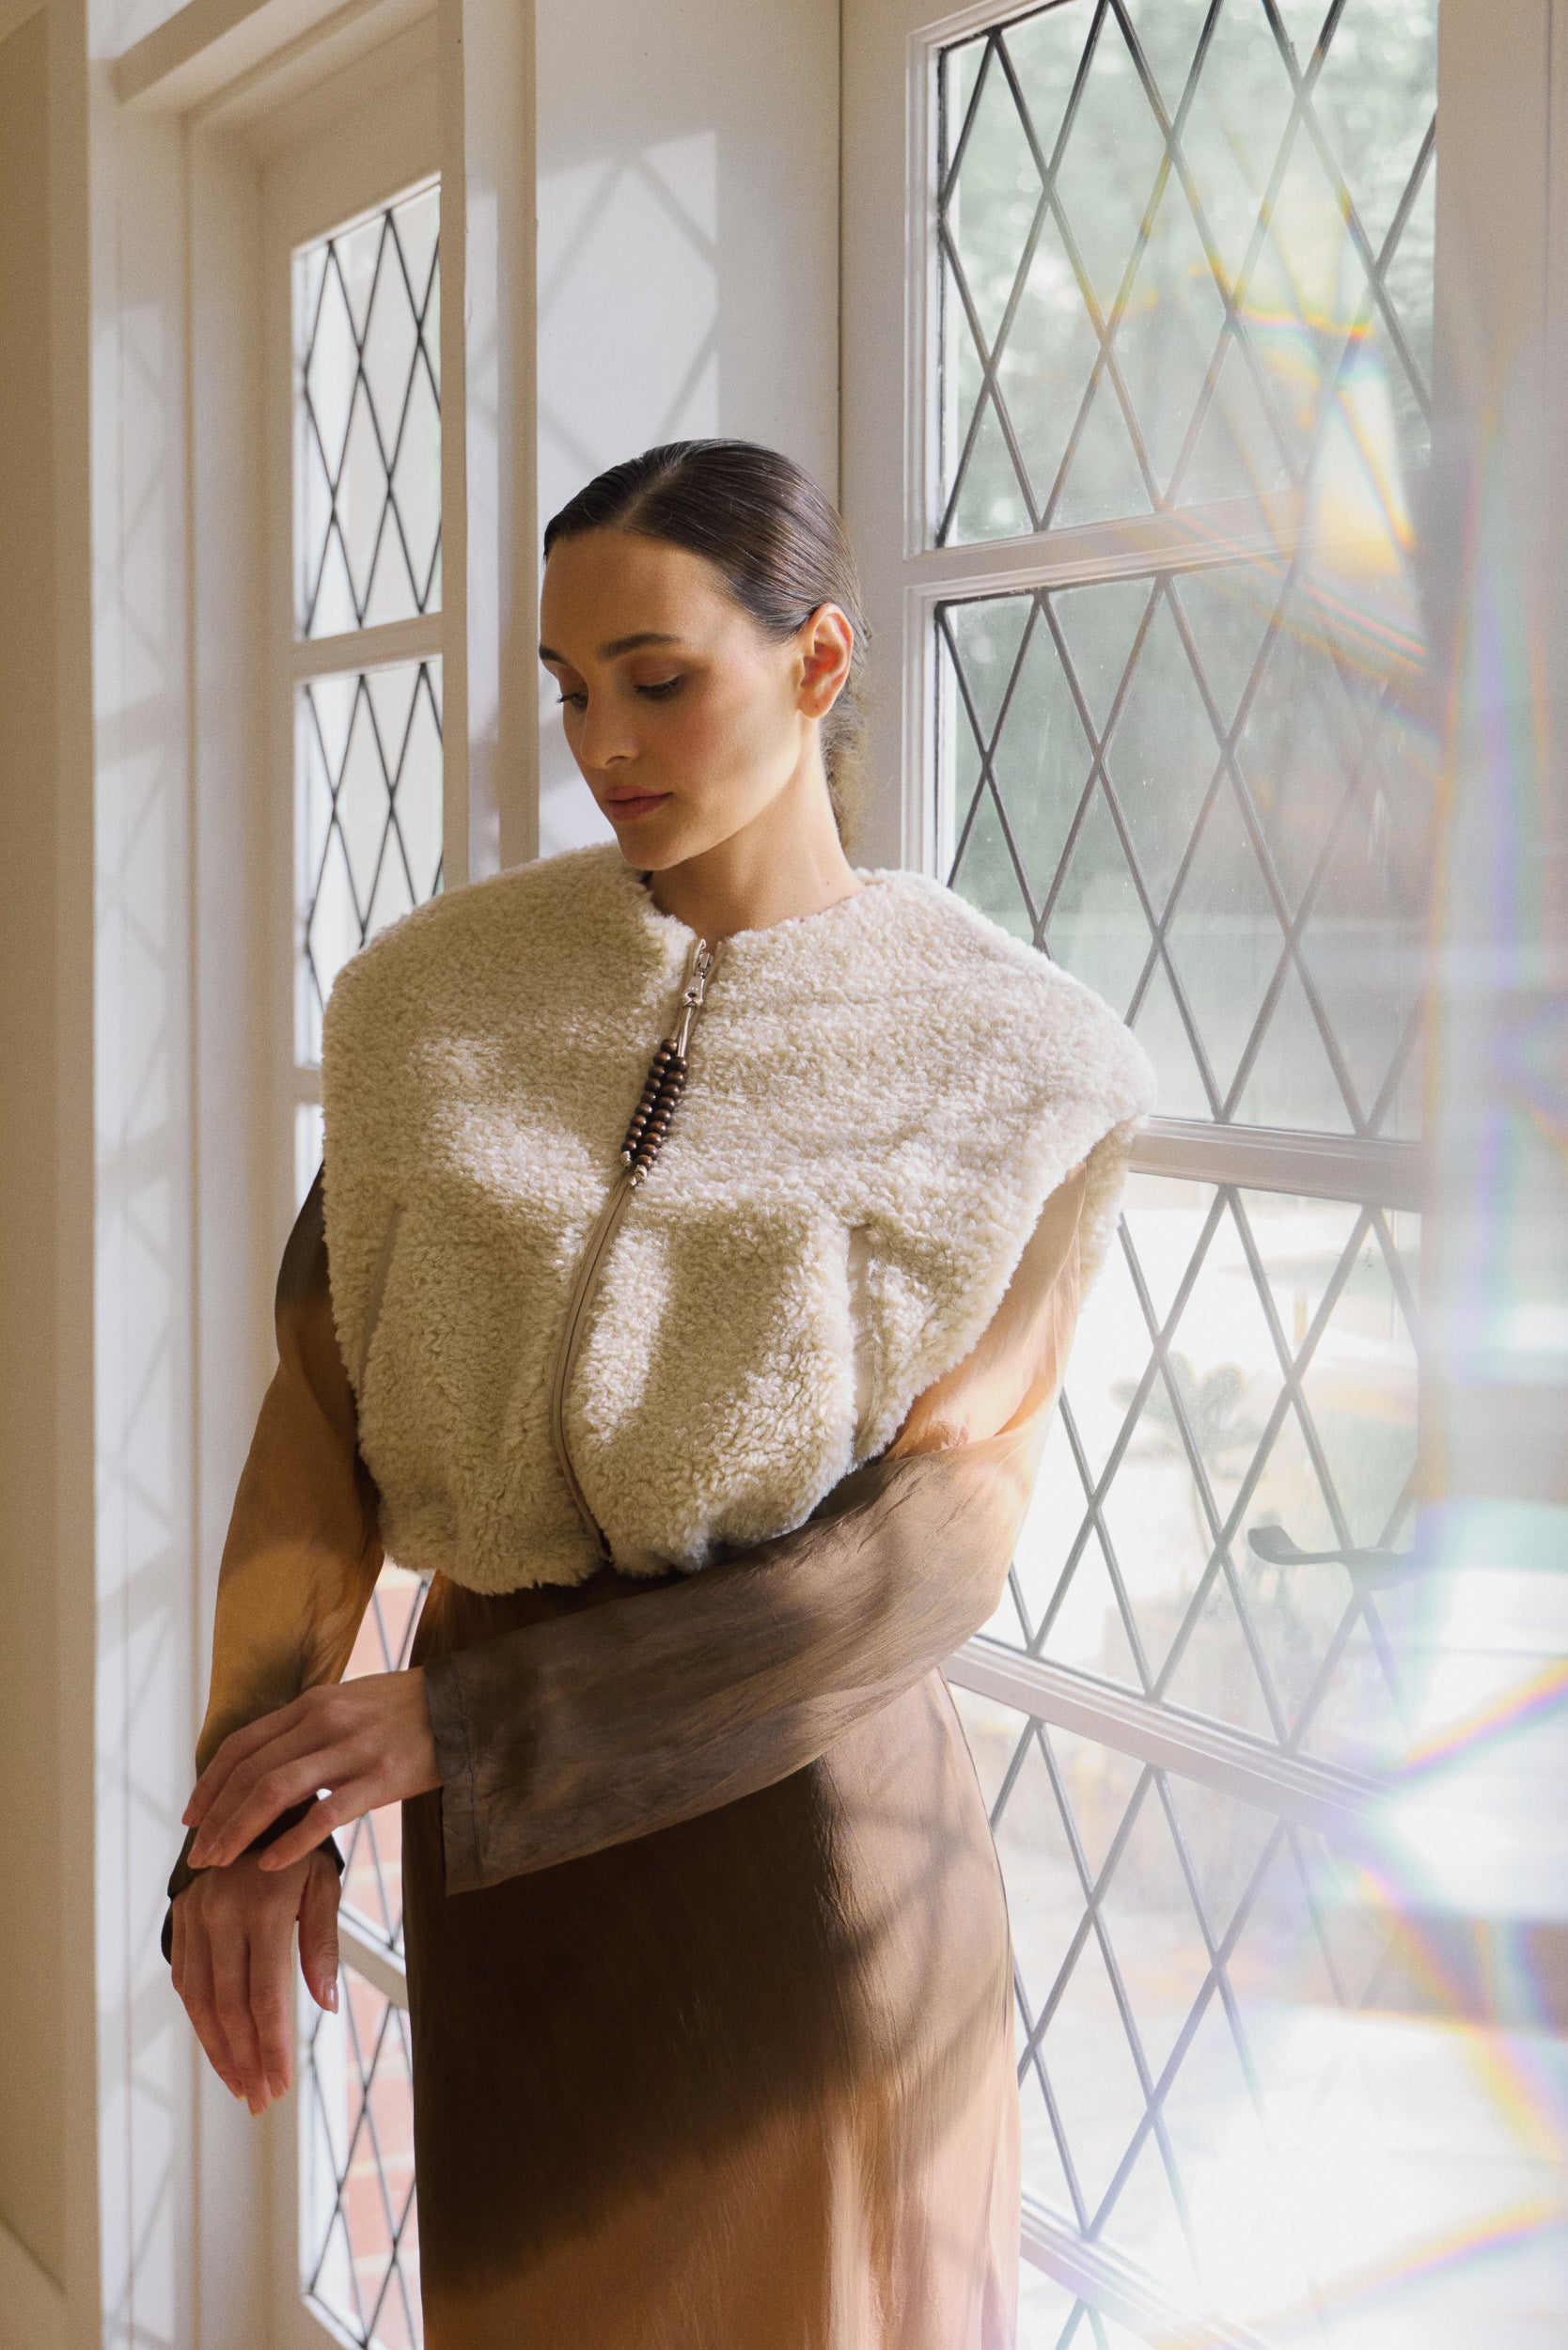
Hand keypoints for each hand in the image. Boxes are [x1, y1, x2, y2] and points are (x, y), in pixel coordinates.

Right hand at [171, 1846, 339, 2111]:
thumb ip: (323, 1945)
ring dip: (218, 2050)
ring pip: (199, 2001)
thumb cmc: (300, 1849)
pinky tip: (219, 2046)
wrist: (252, 1804)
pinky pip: (185, 1981)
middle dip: (246, 2060)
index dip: (271, 2047)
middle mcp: (222, 1914)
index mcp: (265, 1908)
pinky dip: (199, 2020)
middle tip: (261, 2100)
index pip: (265, 1996)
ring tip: (241, 2086)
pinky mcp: (180, 1918)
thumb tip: (327, 2006)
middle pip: (229, 2008)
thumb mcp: (324, 1884)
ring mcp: (196, 1916)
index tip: (281, 2086)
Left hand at [184, 1670, 440, 1873]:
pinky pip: (327, 1813)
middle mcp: (325, 1720)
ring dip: (239, 1831)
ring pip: (276, 1790)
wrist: (467, 1705)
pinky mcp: (383, 1777)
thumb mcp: (351, 1703)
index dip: (209, 1783)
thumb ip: (310, 1727)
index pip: (242, 1744)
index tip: (190, 1818)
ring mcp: (354, 1748)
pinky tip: (271, 1865)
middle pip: (251, 1771)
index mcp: (313, 1703)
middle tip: (197, 1856)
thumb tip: (268, 1762)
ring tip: (221, 1864)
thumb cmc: (408, 1710)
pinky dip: (292, 1841)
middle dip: (216, 1817)